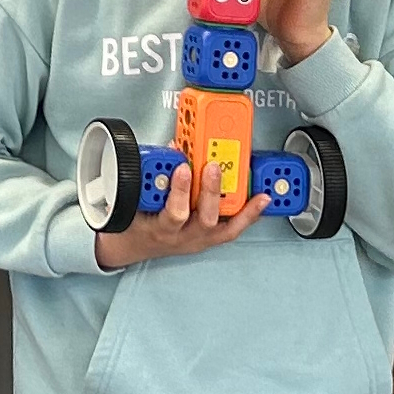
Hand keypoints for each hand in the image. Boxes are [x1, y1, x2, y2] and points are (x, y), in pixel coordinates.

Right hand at [94, 159, 266, 269]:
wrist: (135, 245)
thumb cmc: (135, 223)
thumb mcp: (133, 200)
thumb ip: (152, 177)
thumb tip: (174, 149)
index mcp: (161, 228)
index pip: (173, 213)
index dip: (180, 191)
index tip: (182, 168)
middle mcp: (182, 237)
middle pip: (204, 219)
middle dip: (211, 191)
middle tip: (214, 167)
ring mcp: (198, 240)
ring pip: (224, 229)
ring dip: (244, 210)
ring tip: (258, 194)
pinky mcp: (209, 240)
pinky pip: (232, 230)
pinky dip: (248, 216)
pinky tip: (260, 203)